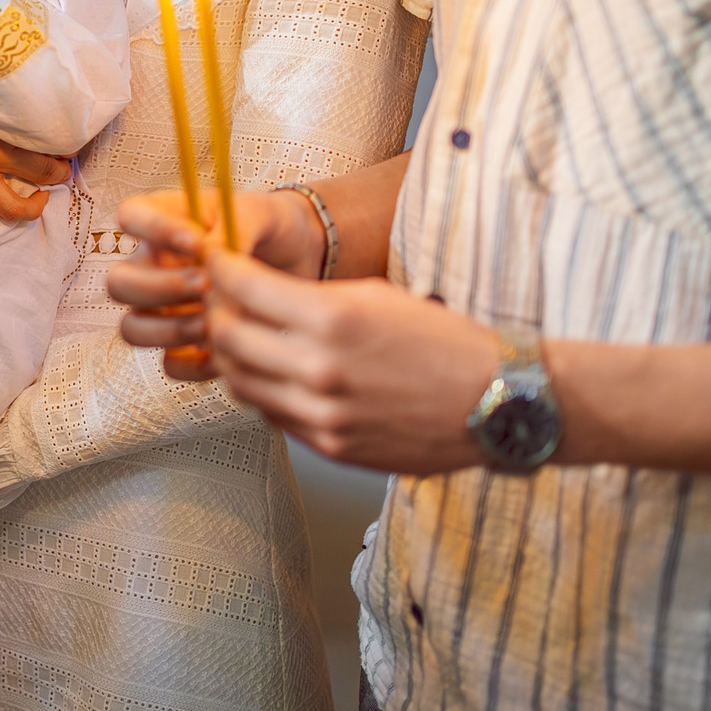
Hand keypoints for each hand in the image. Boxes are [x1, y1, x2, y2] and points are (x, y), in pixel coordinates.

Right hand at [0, 43, 66, 219]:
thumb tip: (20, 60)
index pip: (48, 133)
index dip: (69, 131)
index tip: (73, 121)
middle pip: (46, 169)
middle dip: (64, 164)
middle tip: (67, 147)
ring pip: (20, 203)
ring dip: (42, 191)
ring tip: (49, 177)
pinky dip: (19, 203)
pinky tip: (25, 188)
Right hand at [112, 190, 350, 378]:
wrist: (299, 260)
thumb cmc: (270, 227)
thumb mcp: (260, 213)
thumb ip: (235, 225)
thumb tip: (209, 253)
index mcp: (164, 221)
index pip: (130, 215)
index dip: (150, 230)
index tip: (194, 242)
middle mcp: (154, 266)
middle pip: (118, 282)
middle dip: (159, 288)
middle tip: (205, 286)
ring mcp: (164, 309)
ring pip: (132, 328)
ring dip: (168, 329)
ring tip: (212, 322)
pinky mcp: (186, 344)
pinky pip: (171, 364)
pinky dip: (194, 364)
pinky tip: (225, 351)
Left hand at [200, 245, 500, 474]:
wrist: (496, 403)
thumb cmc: (444, 342)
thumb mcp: (377, 297)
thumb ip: (312, 298)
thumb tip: (261, 294)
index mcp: (333, 319)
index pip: (243, 288)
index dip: (219, 269)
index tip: (214, 261)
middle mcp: (319, 370)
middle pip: (227, 338)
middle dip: (214, 312)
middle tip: (218, 300)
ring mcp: (322, 416)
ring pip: (239, 383)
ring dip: (232, 357)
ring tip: (243, 339)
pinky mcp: (330, 448)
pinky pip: (272, 416)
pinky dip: (264, 393)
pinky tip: (278, 376)